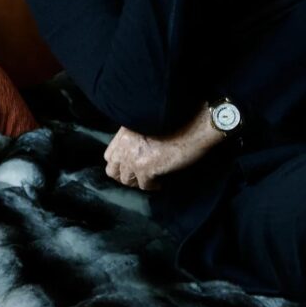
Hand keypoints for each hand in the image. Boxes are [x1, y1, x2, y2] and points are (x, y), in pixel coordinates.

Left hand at [104, 105, 224, 190]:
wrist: (196, 124)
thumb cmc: (180, 120)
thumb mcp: (150, 123)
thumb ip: (137, 136)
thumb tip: (137, 149)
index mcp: (124, 132)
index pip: (109, 156)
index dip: (120, 163)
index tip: (131, 165)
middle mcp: (124, 145)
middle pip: (113, 171)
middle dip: (126, 175)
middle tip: (139, 176)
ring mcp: (134, 158)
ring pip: (127, 180)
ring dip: (138, 182)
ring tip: (150, 180)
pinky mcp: (146, 169)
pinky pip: (144, 186)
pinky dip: (152, 186)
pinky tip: (161, 182)